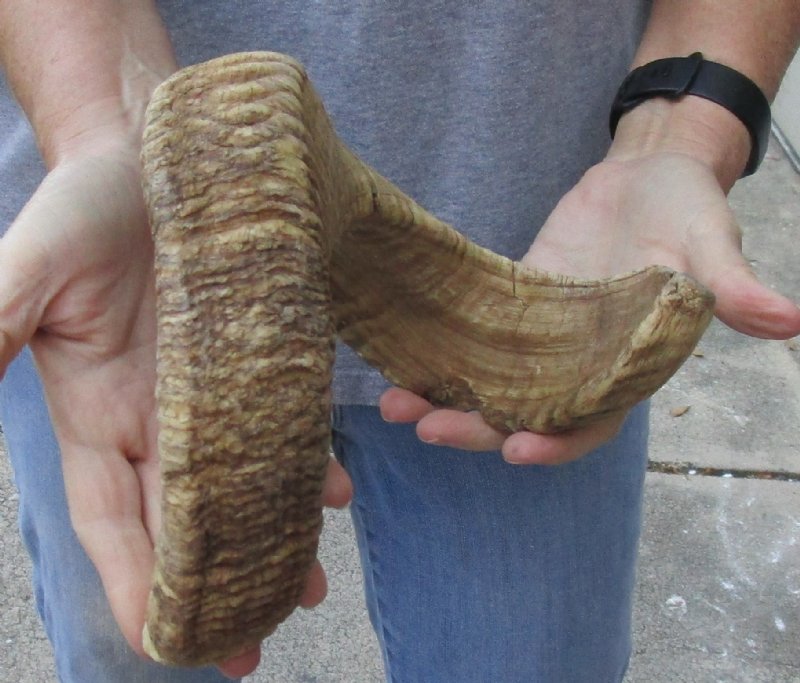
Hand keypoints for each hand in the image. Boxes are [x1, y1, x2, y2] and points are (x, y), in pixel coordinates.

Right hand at [0, 141, 352, 677]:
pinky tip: (335, 492)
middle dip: (216, 582)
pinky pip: (283, 422)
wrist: (148, 151)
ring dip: (270, 538)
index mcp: (99, 413)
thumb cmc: (83, 206)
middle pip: (186, 520)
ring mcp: (211, 390)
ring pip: (241, 483)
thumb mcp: (30, 267)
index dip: (138, 583)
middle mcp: (158, 416)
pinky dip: (306, 463)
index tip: (168, 643)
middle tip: (251, 644)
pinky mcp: (255, 354)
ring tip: (309, 588)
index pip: (115, 522)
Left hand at [381, 150, 799, 464]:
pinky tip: (401, 354)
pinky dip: (441, 348)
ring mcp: (541, 335)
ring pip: (489, 380)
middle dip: (477, 425)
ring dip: (445, 394)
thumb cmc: (688, 209)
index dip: (558, 441)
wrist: (649, 171)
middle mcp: (578, 361)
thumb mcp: (710, 243)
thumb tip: (789, 322)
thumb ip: (732, 286)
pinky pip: (473, 335)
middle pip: (524, 410)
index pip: (591, 420)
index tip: (517, 447)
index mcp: (626, 364)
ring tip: (395, 402)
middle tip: (427, 426)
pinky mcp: (513, 302)